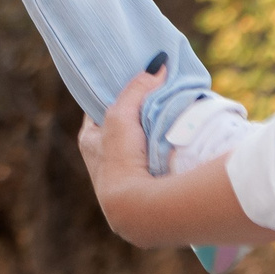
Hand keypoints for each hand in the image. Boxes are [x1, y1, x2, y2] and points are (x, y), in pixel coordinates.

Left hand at [77, 65, 274, 251]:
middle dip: (141, 115)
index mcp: (90, 141)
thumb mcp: (122, 115)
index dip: (117, 93)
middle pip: (125, 127)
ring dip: (158, 135)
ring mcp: (127, 177)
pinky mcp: (149, 190)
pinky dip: (169, 152)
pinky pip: (159, 162)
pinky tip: (184, 142)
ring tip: (177, 116)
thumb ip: (138, 88)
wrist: (139, 209)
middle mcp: (104, 160)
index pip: (102, 108)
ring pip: (144, 145)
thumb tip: (158, 65)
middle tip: (161, 94)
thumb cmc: (121, 159)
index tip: (136, 79)